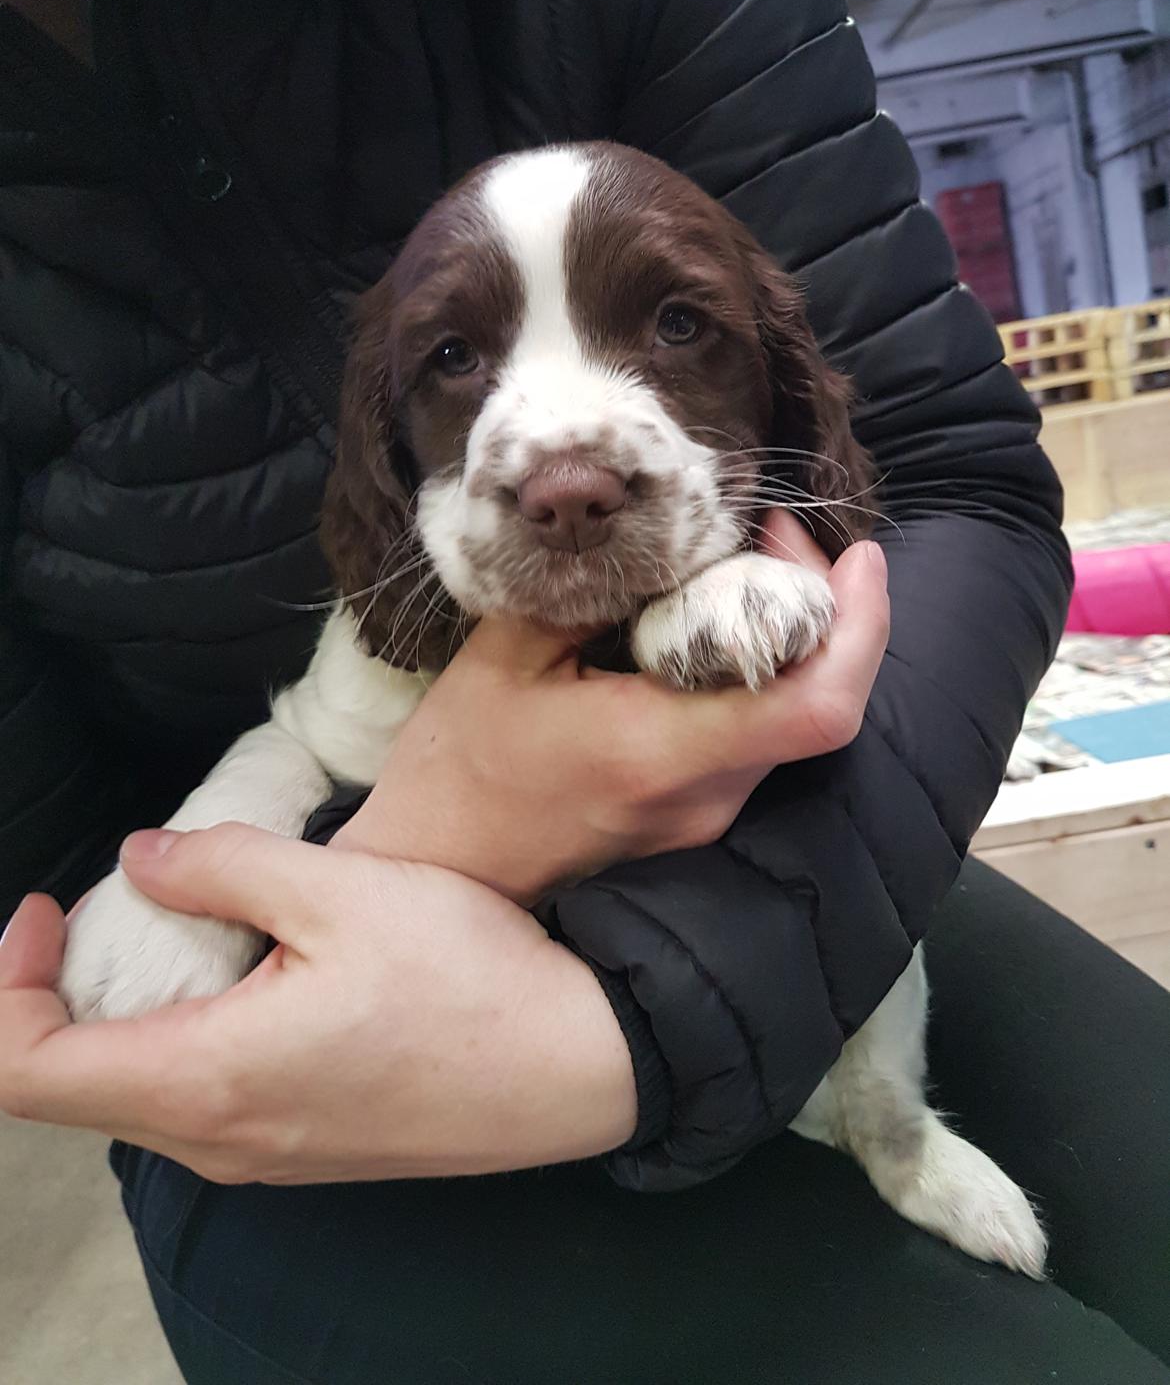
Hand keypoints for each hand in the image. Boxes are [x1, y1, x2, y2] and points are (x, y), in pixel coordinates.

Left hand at [0, 826, 636, 1181]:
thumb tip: (141, 860)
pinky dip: (180, 1039)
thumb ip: (223, 867)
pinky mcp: (304, 1152)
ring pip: (136, 1097)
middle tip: (115, 904)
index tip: (47, 908)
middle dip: (63, 991)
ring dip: (126, 1013)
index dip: (6, 985)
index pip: (26, 1069)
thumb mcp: (342, 890)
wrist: (577, 1062)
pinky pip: (198, 1106)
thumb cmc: (468, 978)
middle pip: (73, 1087)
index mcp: (206, 1080)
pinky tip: (245, 978)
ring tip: (184, 929)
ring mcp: (262, 1159)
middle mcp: (219, 1141)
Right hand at [337, 516, 888, 902]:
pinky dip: (755, 675)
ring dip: (789, 638)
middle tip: (769, 534)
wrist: (437, 875)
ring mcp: (705, 819)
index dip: (863, 628)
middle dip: (819, 606)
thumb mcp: (507, 655)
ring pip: (790, 719)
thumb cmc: (459, 766)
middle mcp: (705, 796)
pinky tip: (707, 627)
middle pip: (817, 699)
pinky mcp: (693, 821)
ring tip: (739, 565)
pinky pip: (754, 739)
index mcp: (660, 750)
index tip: (859, 556)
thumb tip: (665, 539)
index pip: (817, 706)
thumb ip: (595, 594)